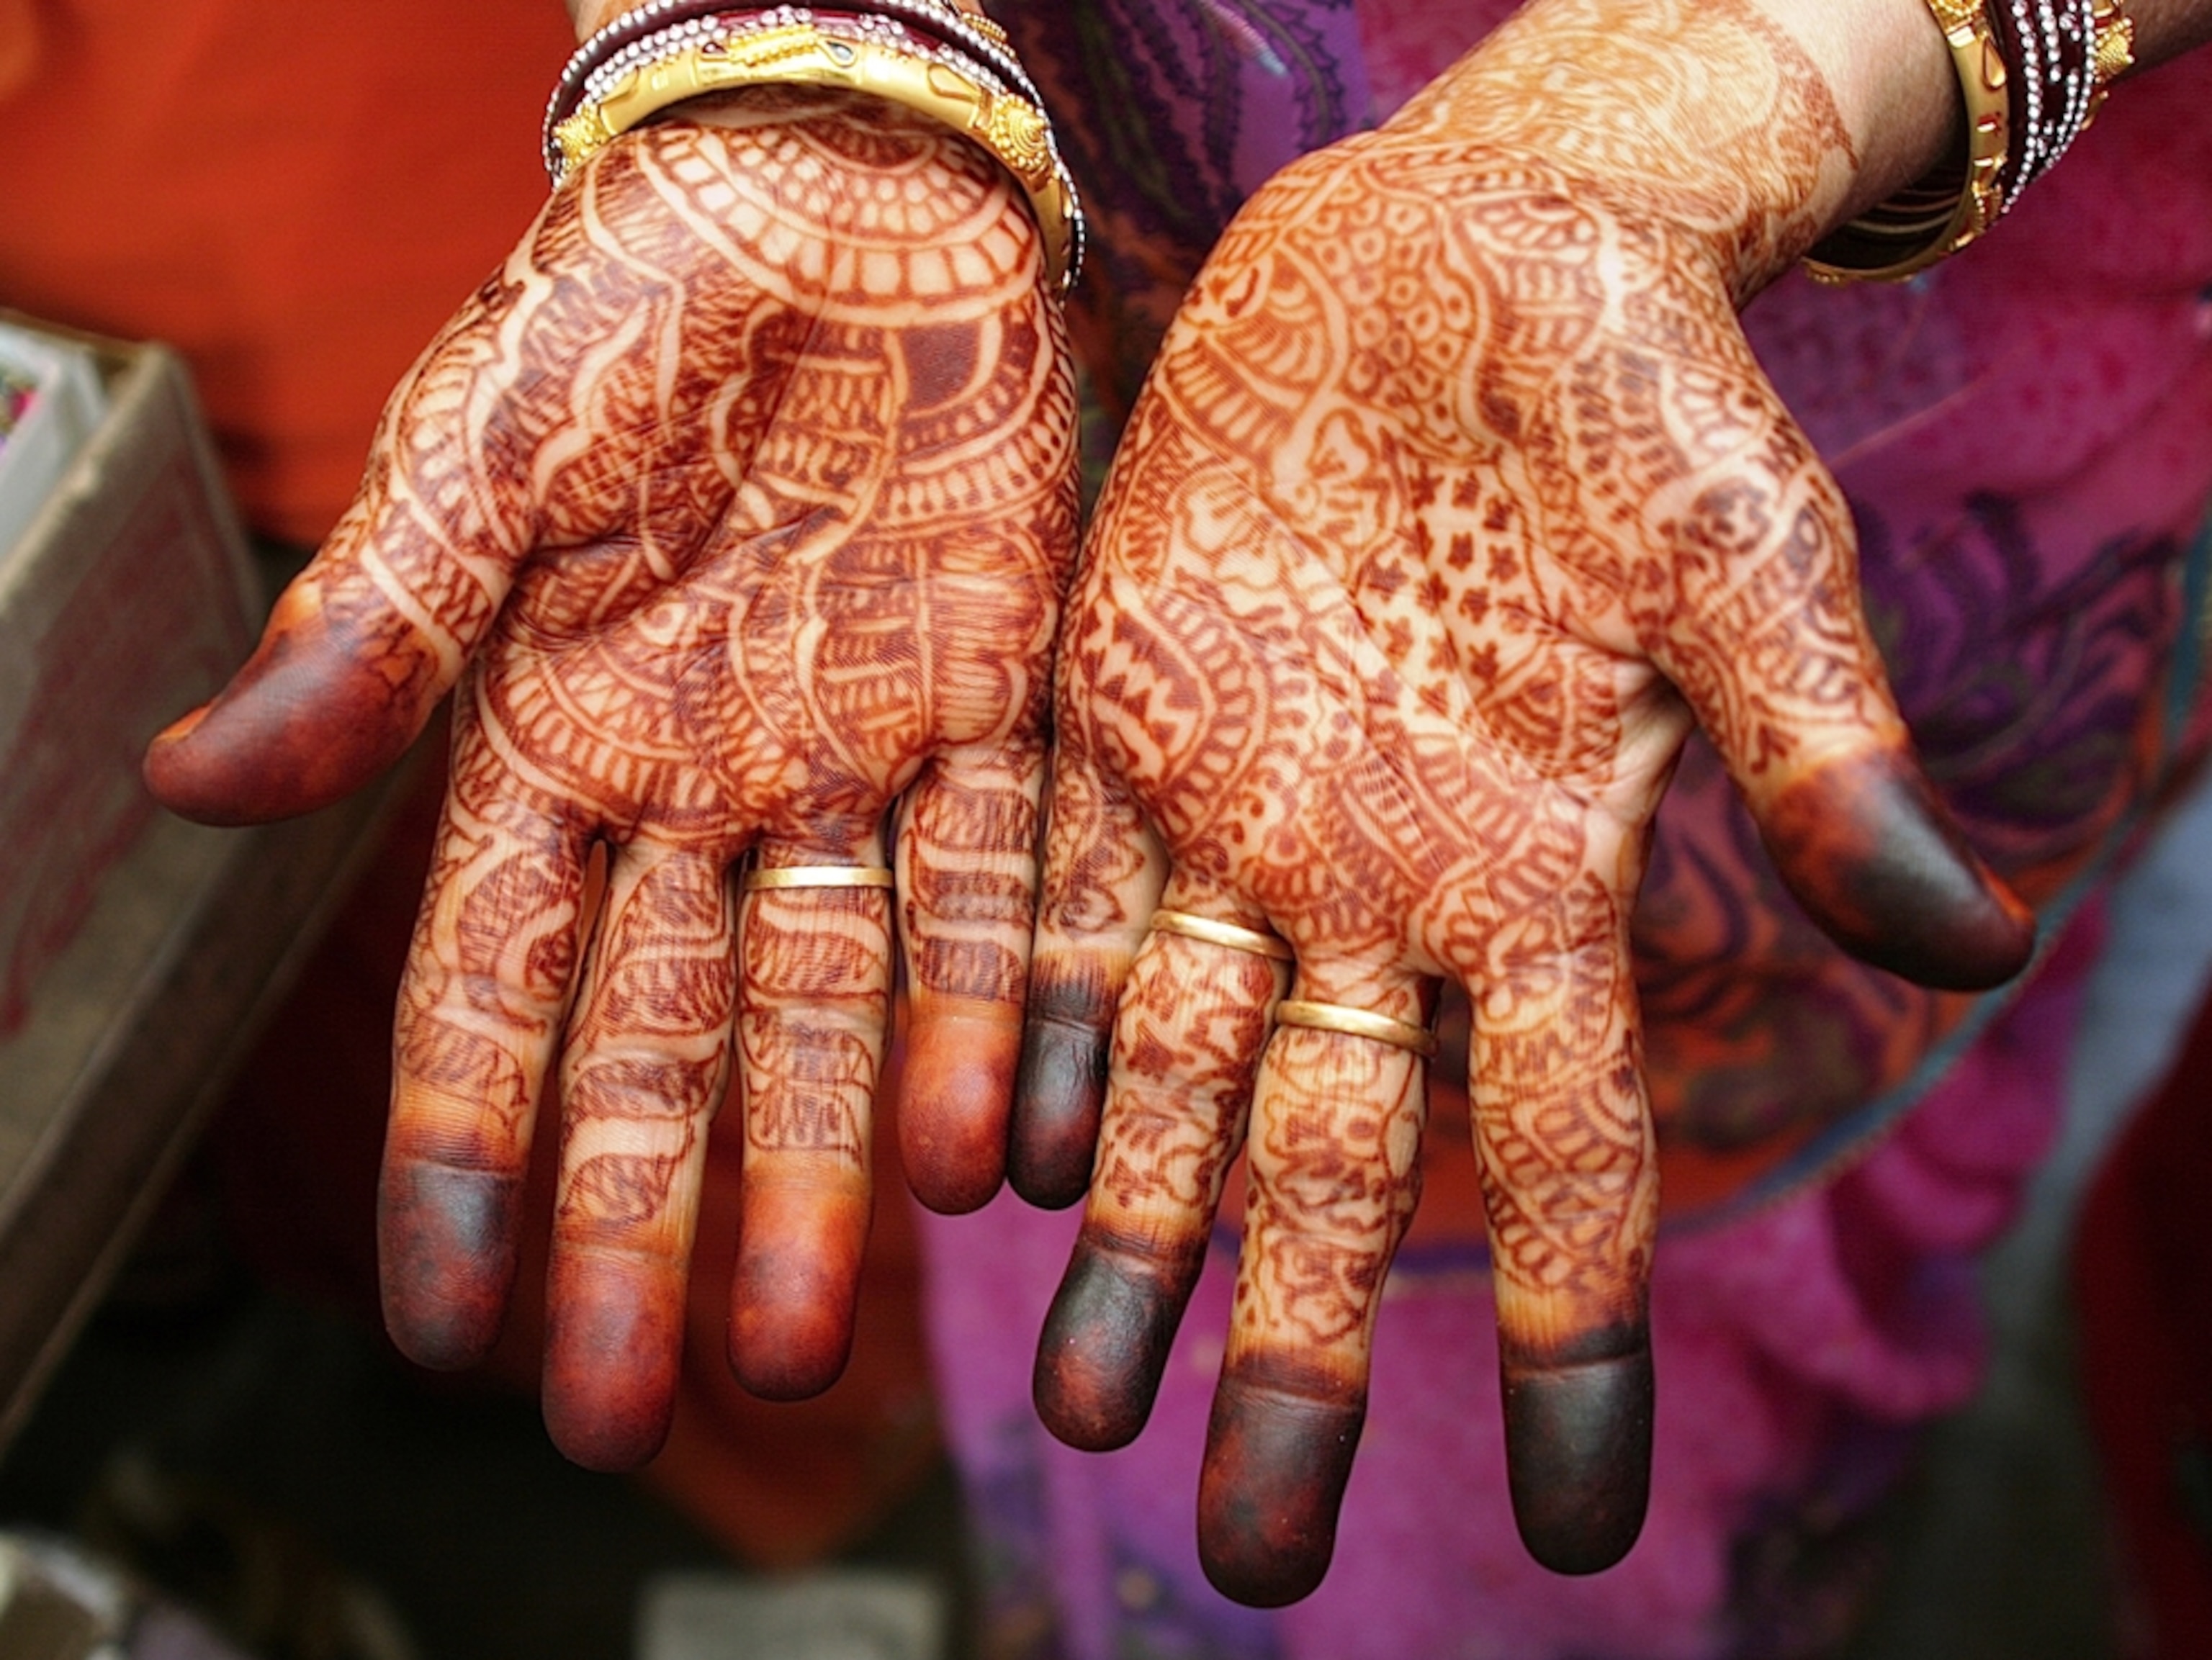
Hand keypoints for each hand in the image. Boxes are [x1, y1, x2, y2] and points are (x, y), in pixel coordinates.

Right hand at [146, 90, 1077, 1467]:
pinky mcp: (1000, 710)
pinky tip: (999, 1148)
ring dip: (826, 1167)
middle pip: (671, 1045)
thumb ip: (374, 632)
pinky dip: (1010, 1013)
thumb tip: (200, 785)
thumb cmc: (631, 297)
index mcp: (557, 744)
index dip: (466, 1156)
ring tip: (812, 1335)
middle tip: (644, 1407)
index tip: (448, 1322)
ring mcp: (858, 764)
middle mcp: (707, 790)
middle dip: (651, 1224)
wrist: (841, 187)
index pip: (493, 993)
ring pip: (842, 1005)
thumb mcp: (481, 455)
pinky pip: (1010, 890)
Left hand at [1012, 0, 2030, 1603]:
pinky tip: (983, 1163)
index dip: (1574, 1338)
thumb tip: (1961, 936)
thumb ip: (1808, 742)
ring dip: (1132, 1240)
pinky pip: (1060, 916)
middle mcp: (1386, 889)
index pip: (1568, 1155)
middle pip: (1335, 1167)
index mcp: (1544, 876)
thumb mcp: (1733, 552)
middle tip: (1251, 1551)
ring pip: (1172, 1077)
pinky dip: (1017, 1037)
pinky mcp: (1126, 728)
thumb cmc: (1633, 386)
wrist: (1457, 252)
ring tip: (1088, 1408)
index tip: (1584, 1529)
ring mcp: (1245, 819)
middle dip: (1293, 1350)